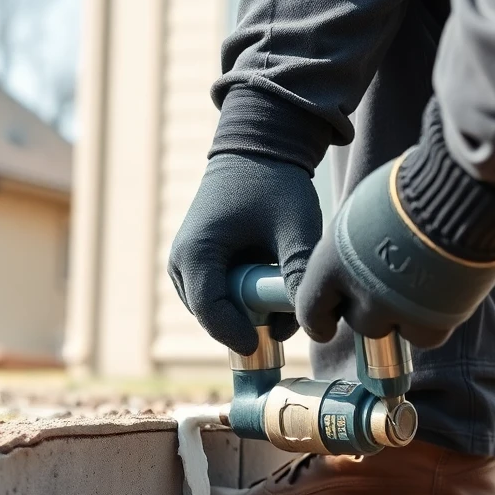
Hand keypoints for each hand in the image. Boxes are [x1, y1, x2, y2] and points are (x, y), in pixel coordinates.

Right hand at [167, 155, 321, 354]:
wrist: (259, 148)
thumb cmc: (276, 183)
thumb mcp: (295, 227)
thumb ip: (300, 272)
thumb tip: (313, 319)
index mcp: (196, 252)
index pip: (211, 312)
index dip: (237, 335)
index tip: (266, 346)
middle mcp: (181, 263)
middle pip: (214, 317)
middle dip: (250, 323)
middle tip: (289, 314)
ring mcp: (186, 265)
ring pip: (218, 310)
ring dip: (250, 311)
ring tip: (283, 290)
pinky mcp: (199, 265)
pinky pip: (221, 297)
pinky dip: (246, 299)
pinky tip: (273, 282)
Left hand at [294, 158, 494, 349]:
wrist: (458, 196)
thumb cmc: (410, 189)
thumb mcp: (363, 210)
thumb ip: (352, 244)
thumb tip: (354, 255)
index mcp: (334, 263)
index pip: (311, 309)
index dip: (318, 321)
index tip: (325, 327)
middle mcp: (363, 292)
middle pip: (359, 321)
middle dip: (371, 308)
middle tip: (390, 285)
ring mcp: (399, 310)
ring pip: (393, 330)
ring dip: (402, 316)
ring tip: (419, 287)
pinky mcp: (434, 321)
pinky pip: (426, 336)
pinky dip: (431, 323)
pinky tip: (441, 299)